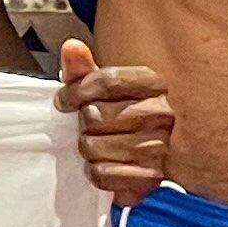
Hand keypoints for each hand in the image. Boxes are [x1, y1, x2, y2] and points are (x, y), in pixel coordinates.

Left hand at [58, 40, 175, 200]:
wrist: (142, 156)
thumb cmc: (118, 115)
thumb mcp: (100, 89)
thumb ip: (82, 69)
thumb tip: (71, 47)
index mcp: (153, 84)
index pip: (105, 81)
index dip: (76, 91)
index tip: (65, 100)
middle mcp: (162, 114)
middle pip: (95, 115)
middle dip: (83, 123)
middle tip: (89, 127)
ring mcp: (159, 148)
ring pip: (94, 147)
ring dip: (88, 149)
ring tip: (98, 145)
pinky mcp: (150, 179)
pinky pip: (101, 174)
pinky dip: (95, 172)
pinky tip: (105, 164)